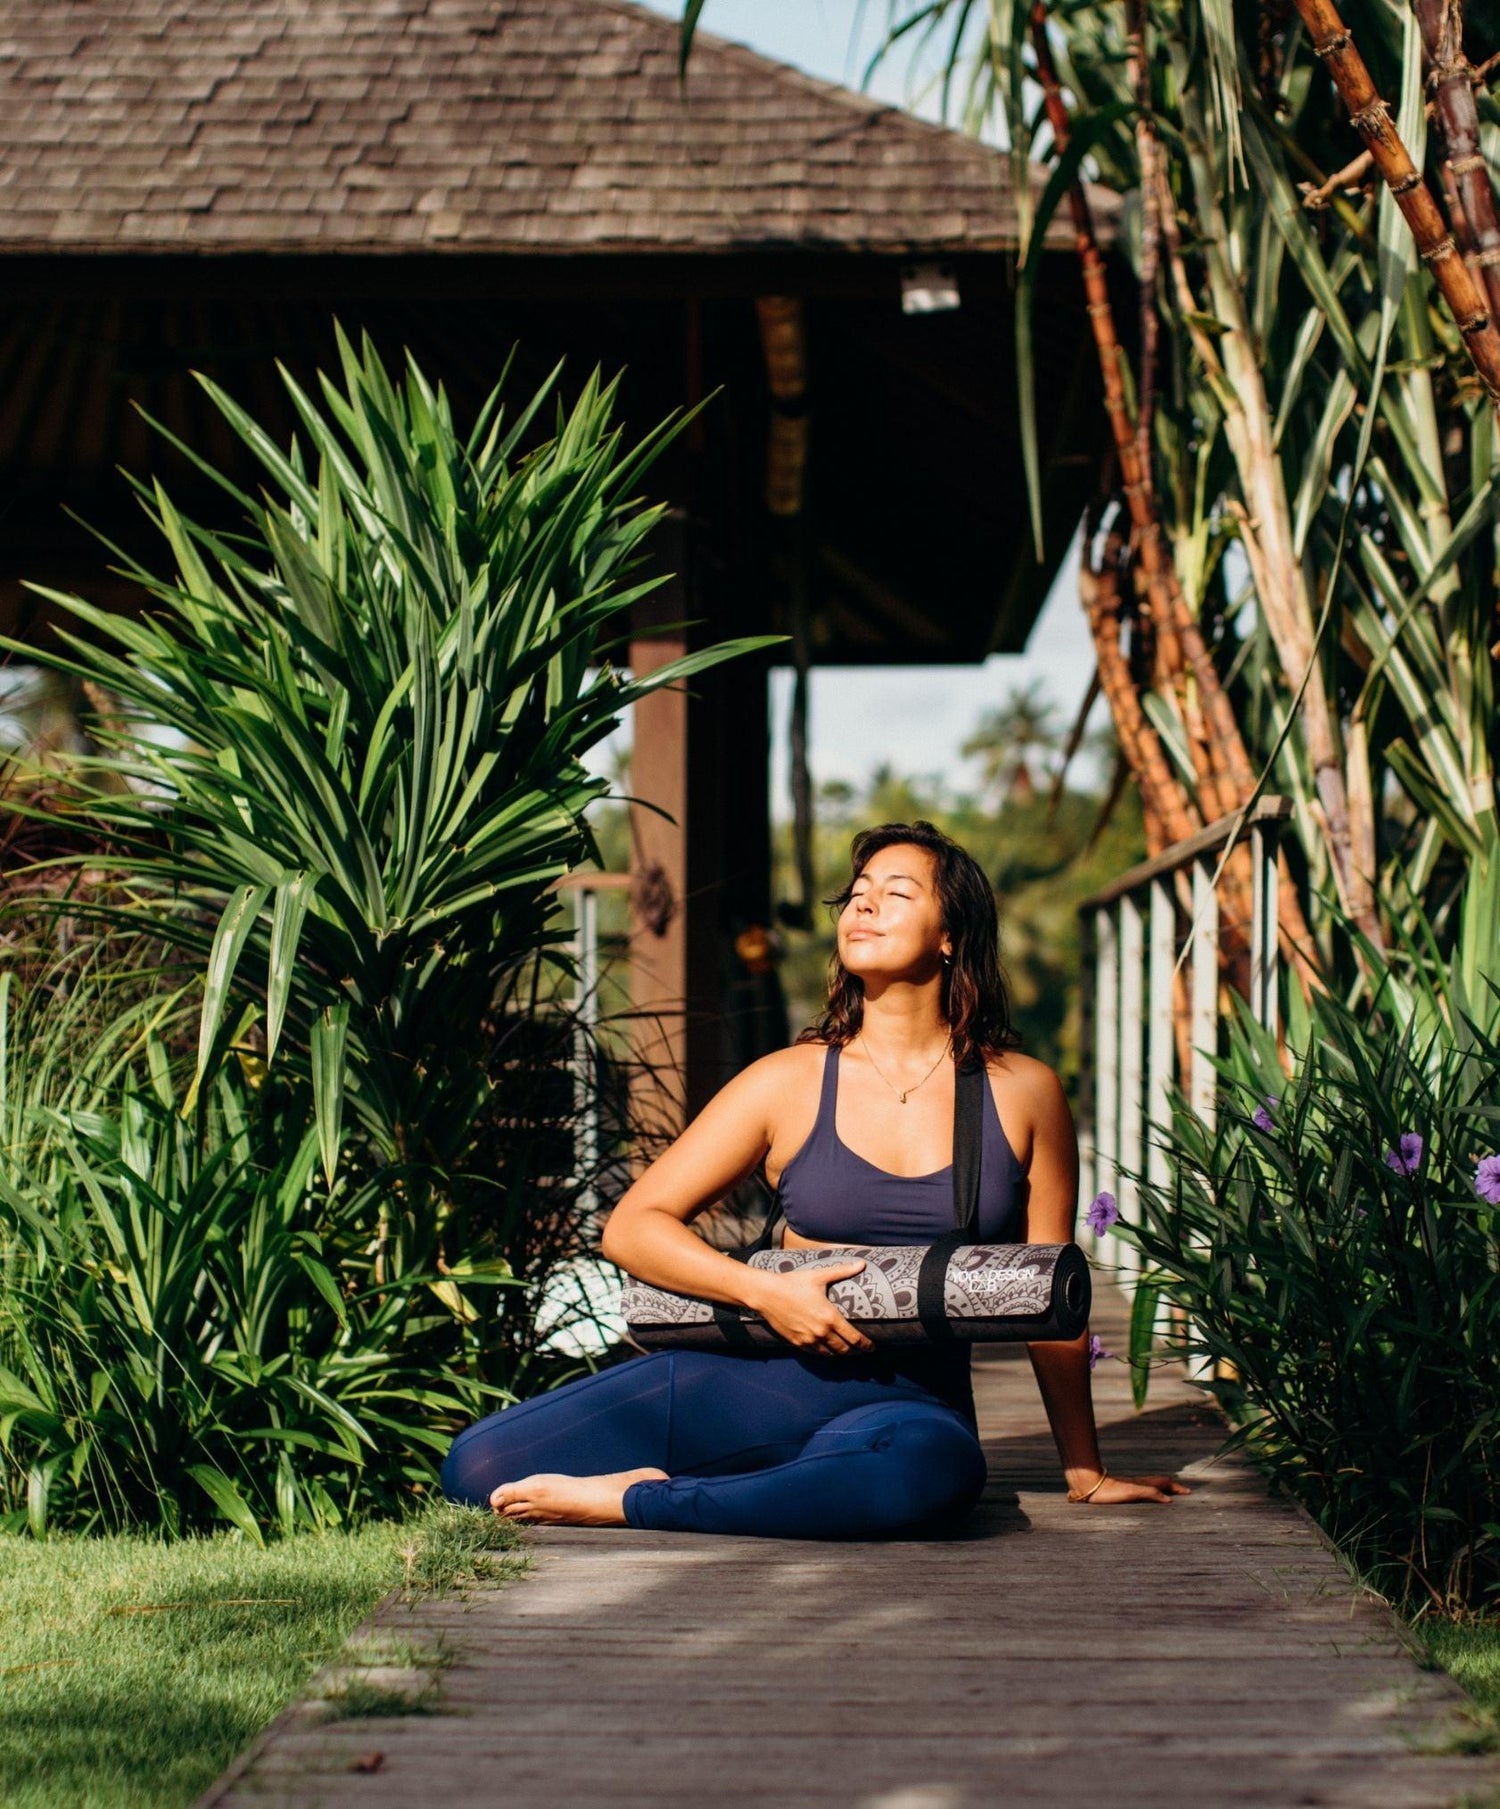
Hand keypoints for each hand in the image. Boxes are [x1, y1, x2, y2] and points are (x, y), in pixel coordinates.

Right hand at [751, 1260, 873, 1355]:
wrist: (767, 1294)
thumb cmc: (793, 1282)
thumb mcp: (819, 1276)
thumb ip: (842, 1271)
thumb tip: (861, 1264)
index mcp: (830, 1317)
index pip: (853, 1338)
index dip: (865, 1345)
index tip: (872, 1348)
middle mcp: (821, 1332)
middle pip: (844, 1349)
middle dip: (854, 1351)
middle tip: (861, 1350)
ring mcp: (808, 1339)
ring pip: (830, 1354)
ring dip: (839, 1353)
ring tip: (845, 1350)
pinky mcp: (797, 1343)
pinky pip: (814, 1353)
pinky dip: (823, 1353)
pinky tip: (826, 1349)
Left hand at [1068, 1469, 1190, 1504]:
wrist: (1091, 1486)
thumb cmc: (1110, 1491)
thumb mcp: (1133, 1493)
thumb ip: (1150, 1493)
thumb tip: (1169, 1500)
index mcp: (1144, 1484)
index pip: (1165, 1483)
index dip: (1177, 1488)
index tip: (1189, 1493)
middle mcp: (1139, 1484)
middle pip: (1160, 1483)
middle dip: (1173, 1488)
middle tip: (1184, 1493)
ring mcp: (1132, 1487)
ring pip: (1152, 1486)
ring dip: (1163, 1490)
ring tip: (1170, 1496)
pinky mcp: (1124, 1492)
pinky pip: (1144, 1492)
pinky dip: (1152, 1494)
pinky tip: (1147, 1499)